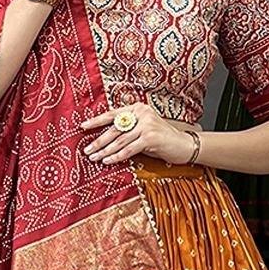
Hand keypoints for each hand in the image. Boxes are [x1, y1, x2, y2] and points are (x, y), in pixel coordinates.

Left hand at [79, 102, 197, 166]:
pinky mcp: (150, 138)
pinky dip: (117, 156)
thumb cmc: (163, 140)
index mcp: (138, 108)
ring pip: (120, 140)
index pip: (113, 114)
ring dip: (105, 151)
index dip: (97, 121)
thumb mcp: (144, 131)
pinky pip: (129, 149)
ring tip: (93, 157)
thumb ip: (129, 131)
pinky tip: (107, 161)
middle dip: (99, 141)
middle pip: (114, 129)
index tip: (83, 126)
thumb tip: (106, 140)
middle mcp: (142, 113)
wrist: (185, 145)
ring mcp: (146, 125)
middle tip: (86, 150)